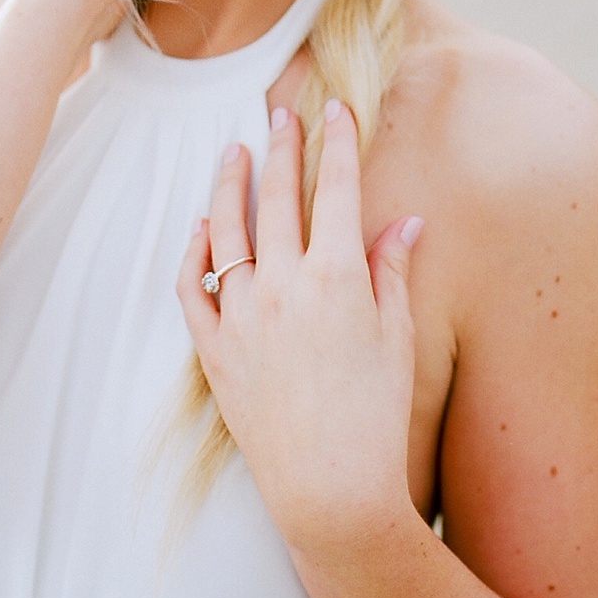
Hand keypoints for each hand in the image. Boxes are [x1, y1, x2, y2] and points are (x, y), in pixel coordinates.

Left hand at [178, 100, 422, 555]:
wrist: (329, 486)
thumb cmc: (374, 413)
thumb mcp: (398, 335)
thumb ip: (392, 270)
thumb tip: (405, 221)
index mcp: (336, 277)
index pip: (337, 190)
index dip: (338, 144)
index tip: (335, 110)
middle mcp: (283, 286)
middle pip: (279, 197)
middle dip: (283, 147)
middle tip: (281, 112)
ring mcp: (242, 316)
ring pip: (226, 231)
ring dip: (230, 185)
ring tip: (234, 151)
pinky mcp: (213, 350)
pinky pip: (192, 288)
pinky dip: (193, 251)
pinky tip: (200, 228)